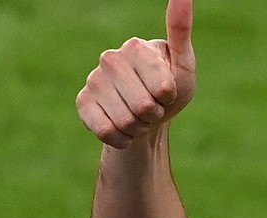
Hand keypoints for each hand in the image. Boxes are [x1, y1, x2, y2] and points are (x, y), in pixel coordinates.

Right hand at [76, 0, 197, 147]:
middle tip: (152, 107)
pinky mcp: (83, 102)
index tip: (166, 92)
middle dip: (154, 115)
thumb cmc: (169, 89)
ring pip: (126, 120)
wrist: (146, 119)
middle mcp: (110, 58)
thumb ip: (180, 30)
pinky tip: (123, 128)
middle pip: (144, 106)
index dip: (169, 98)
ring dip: (139, 127)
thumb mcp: (183, 63)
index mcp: (136, 47)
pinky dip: (122, 138)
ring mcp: (94, 79)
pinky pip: (106, 131)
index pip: (163, 88)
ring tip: (138, 116)